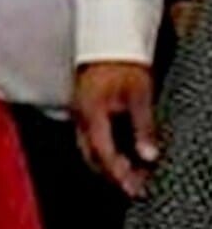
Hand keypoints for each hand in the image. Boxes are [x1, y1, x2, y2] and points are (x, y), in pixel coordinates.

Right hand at [74, 62, 157, 197]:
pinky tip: (123, 153)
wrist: (107, 39)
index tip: (135, 190)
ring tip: (134, 173)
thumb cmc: (123, 63)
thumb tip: (149, 157)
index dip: (119, 175)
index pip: (103, 154)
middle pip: (91, 157)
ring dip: (109, 165)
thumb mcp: (140, 95)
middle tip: (138, 187)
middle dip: (113, 175)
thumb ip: (143, 127)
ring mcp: (79, 114)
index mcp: (91, 115)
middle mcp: (80, 117)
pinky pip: (90, 138)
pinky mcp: (83, 110)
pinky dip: (106, 151)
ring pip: (89, 149)